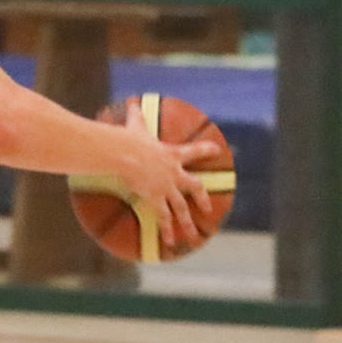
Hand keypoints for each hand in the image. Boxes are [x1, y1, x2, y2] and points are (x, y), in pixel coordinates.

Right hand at [111, 98, 217, 250]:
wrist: (125, 153)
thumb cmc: (130, 138)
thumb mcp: (135, 124)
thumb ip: (136, 113)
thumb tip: (131, 100)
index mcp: (172, 154)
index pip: (194, 152)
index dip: (206, 151)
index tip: (216, 151)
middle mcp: (174, 173)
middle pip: (193, 187)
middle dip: (201, 197)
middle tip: (207, 208)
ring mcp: (166, 187)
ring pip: (181, 208)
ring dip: (188, 223)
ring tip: (194, 237)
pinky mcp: (155, 198)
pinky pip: (163, 217)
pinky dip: (167, 230)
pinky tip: (171, 241)